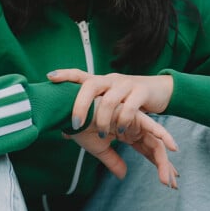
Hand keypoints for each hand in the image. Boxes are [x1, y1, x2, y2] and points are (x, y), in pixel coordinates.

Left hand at [48, 69, 172, 137]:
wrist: (159, 90)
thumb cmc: (126, 100)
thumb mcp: (106, 104)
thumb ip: (88, 117)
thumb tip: (64, 133)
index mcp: (99, 82)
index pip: (79, 75)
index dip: (65, 75)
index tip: (49, 77)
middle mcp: (110, 80)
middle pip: (91, 85)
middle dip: (80, 105)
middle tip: (76, 124)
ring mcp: (126, 84)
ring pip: (110, 99)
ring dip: (104, 119)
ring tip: (102, 135)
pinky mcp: (142, 92)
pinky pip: (131, 106)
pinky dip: (124, 120)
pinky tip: (121, 130)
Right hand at [65, 108, 178, 187]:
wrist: (68, 114)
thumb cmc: (79, 128)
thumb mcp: (98, 149)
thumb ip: (113, 161)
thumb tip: (123, 176)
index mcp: (126, 133)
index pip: (146, 151)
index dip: (157, 165)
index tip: (167, 181)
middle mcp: (132, 127)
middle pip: (154, 148)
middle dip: (164, 166)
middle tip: (172, 184)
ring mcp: (134, 121)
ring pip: (154, 142)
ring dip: (163, 160)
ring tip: (169, 178)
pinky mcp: (132, 115)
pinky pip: (151, 126)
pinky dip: (163, 135)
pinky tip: (173, 148)